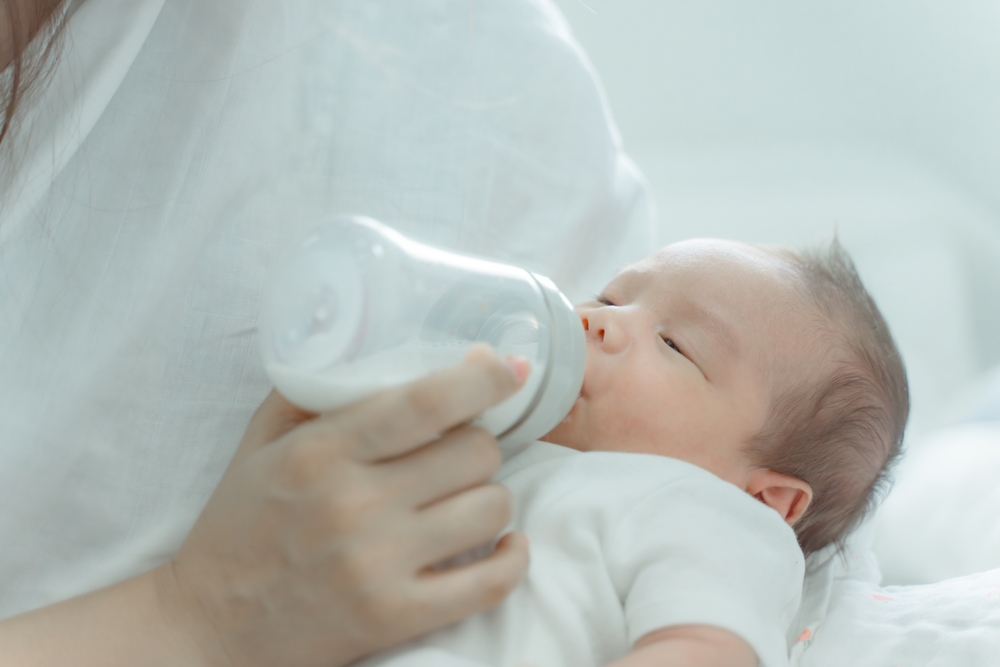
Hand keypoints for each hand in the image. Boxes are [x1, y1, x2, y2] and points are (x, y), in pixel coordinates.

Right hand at [156, 345, 530, 666]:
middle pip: (475, 451)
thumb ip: (317, 390)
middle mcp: (353, 504)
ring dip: (489, 497)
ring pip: (491, 508)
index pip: (425, 401)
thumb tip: (388, 345)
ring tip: (463, 500)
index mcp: (320, 452)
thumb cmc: (240, 524)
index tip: (509, 367)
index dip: (482, 379)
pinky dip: (513, 560)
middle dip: (479, 443)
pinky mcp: (395, 617)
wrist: (209, 626)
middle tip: (459, 452)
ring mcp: (377, 565)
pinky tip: (507, 546)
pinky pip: (491, 583)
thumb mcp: (262, 442)